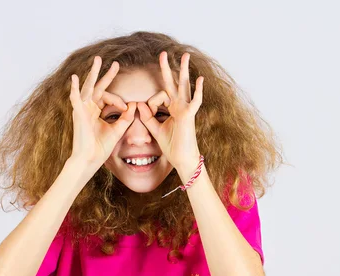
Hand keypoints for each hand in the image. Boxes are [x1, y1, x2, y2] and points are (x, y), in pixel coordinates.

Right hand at [69, 56, 135, 168]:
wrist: (90, 160)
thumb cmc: (100, 148)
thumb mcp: (117, 130)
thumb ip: (125, 118)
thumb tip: (133, 104)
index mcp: (95, 111)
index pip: (107, 97)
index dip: (118, 101)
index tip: (126, 108)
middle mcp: (87, 108)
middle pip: (97, 87)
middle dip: (106, 75)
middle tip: (116, 63)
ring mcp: (82, 110)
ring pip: (88, 87)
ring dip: (93, 73)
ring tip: (97, 60)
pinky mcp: (78, 114)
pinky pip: (75, 99)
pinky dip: (74, 89)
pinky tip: (72, 78)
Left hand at [137, 51, 203, 171]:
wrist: (182, 159)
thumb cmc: (172, 146)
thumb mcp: (156, 130)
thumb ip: (147, 117)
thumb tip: (139, 104)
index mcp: (172, 109)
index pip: (159, 96)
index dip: (150, 104)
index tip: (147, 113)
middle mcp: (179, 106)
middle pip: (173, 83)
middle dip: (168, 68)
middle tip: (163, 53)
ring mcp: (185, 109)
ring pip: (184, 86)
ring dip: (184, 70)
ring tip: (185, 56)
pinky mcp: (189, 116)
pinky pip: (194, 101)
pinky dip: (198, 91)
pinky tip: (200, 78)